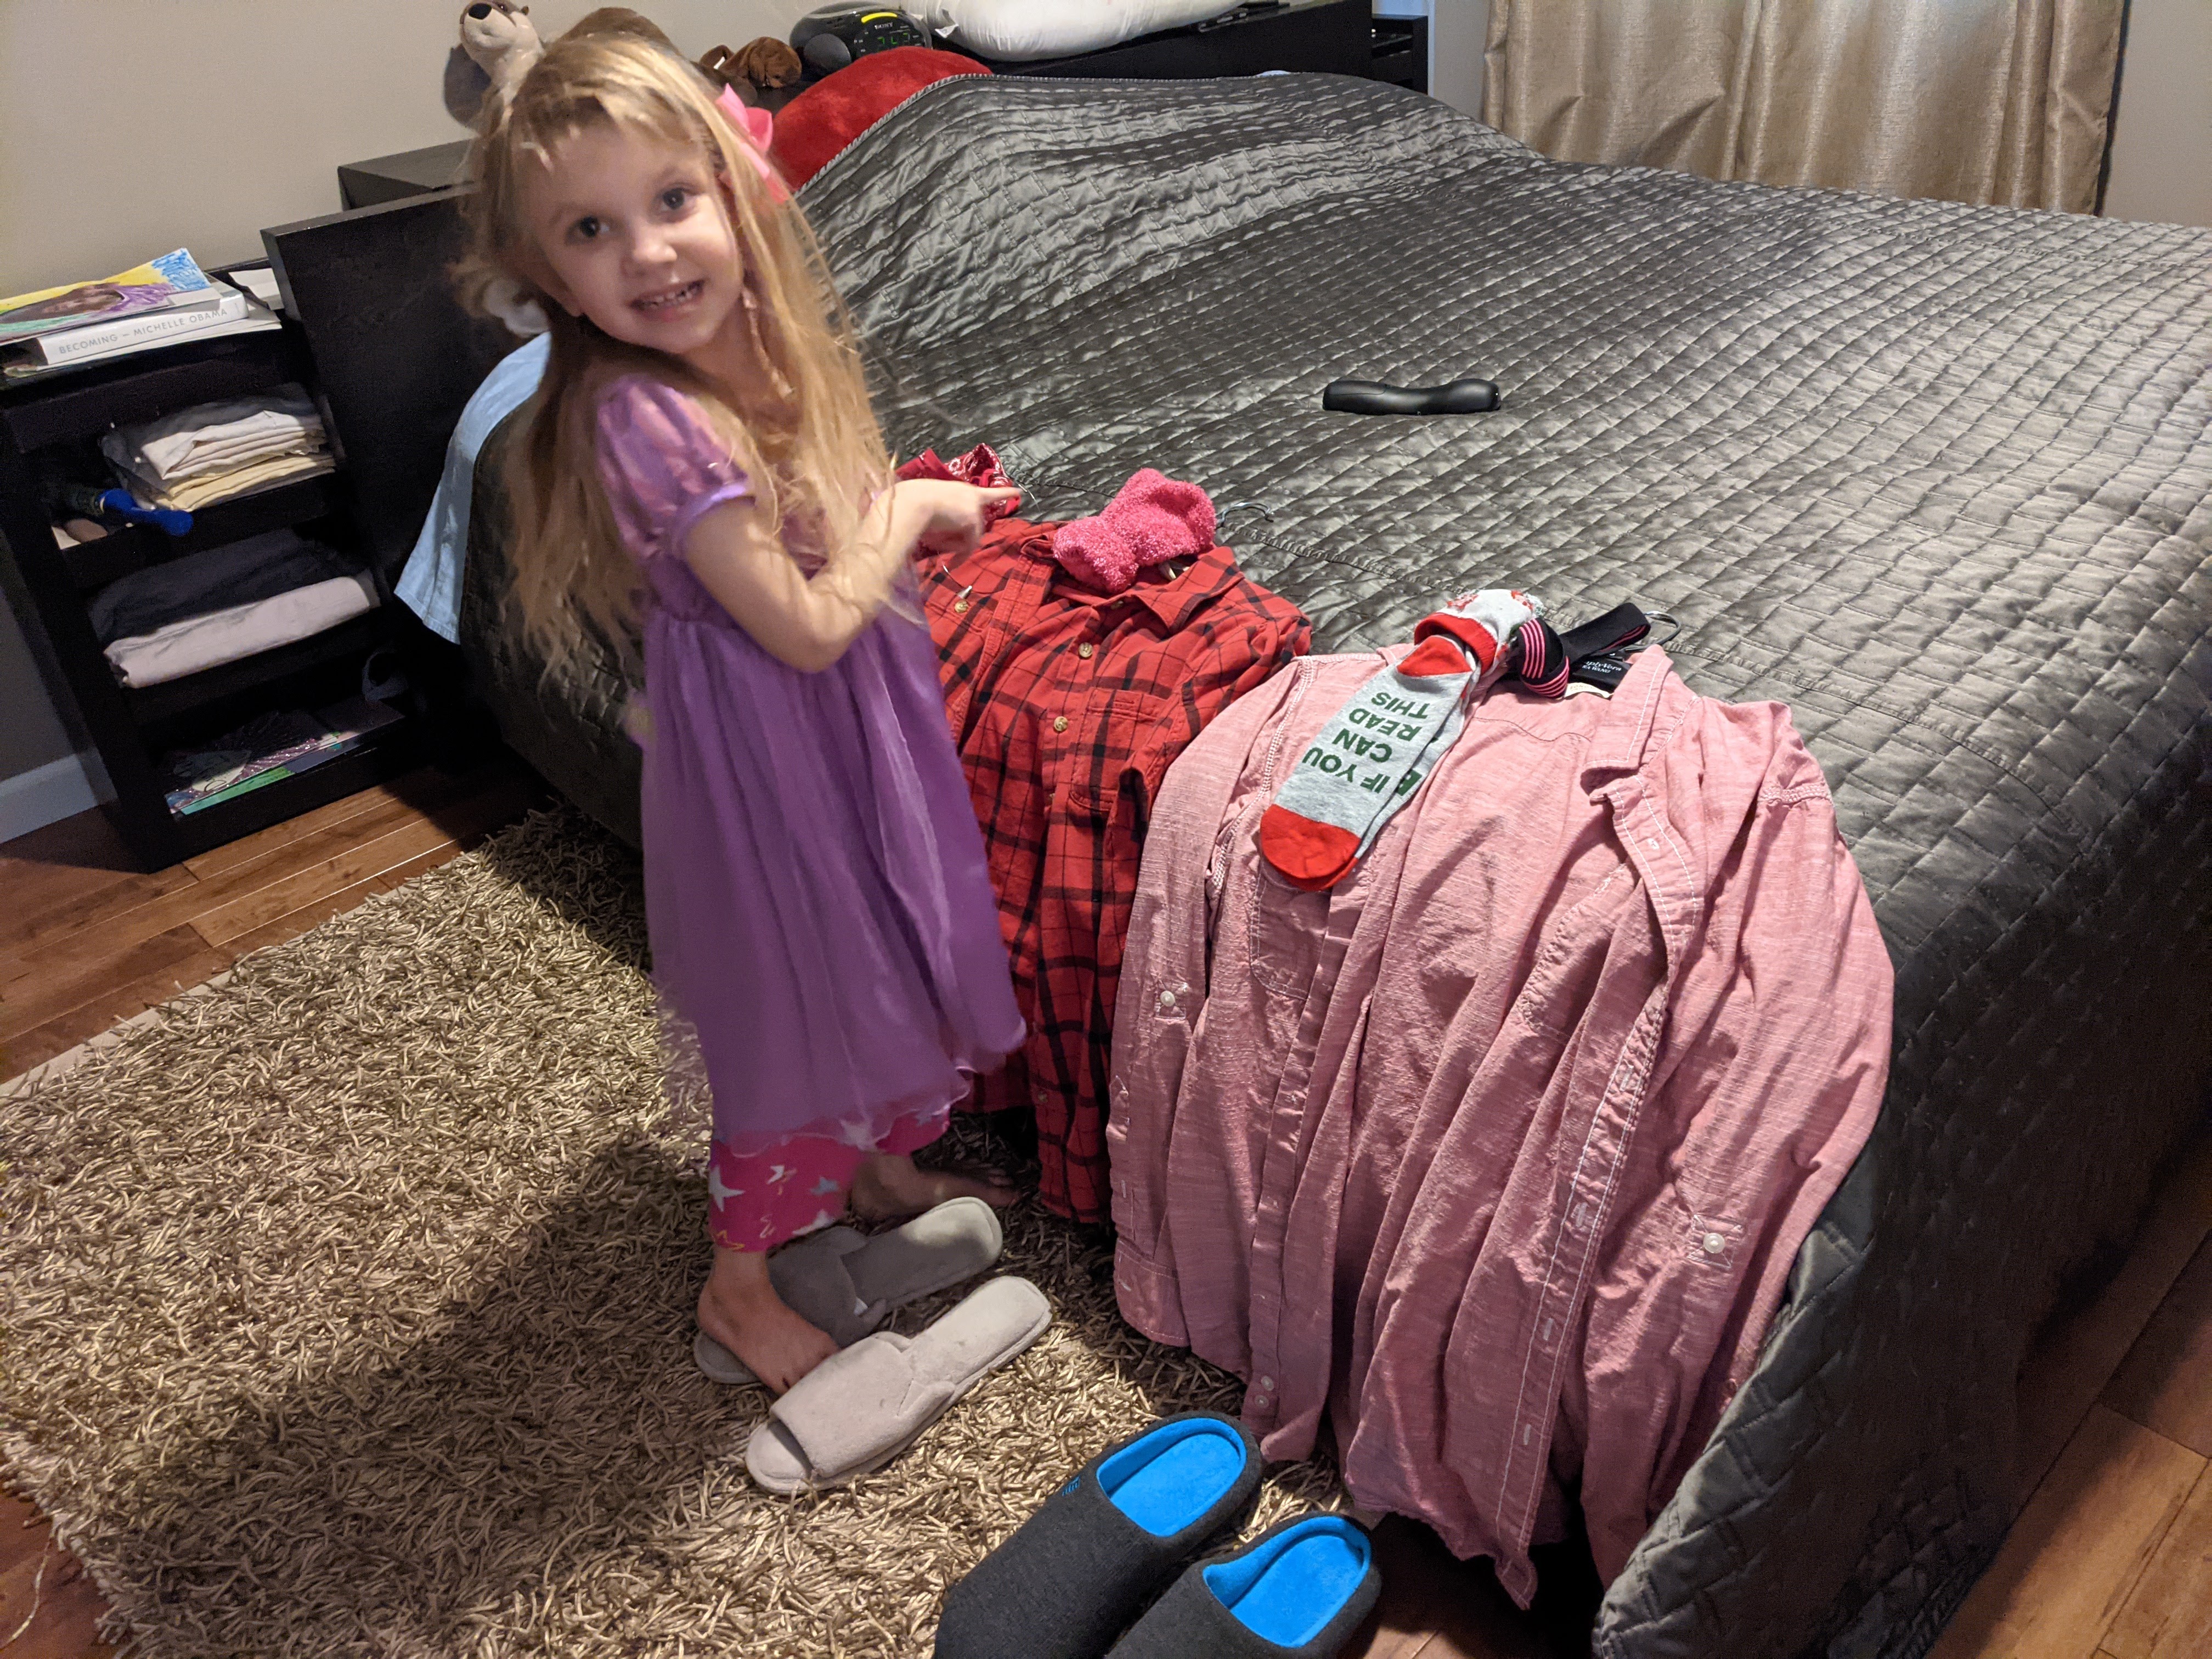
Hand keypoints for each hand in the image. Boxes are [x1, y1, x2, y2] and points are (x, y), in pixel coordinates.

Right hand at [901, 480, 1021, 557]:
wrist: (911, 502)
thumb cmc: (912, 503)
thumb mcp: (930, 511)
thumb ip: (943, 523)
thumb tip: (948, 541)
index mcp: (961, 490)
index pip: (989, 492)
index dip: (1004, 493)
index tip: (1018, 492)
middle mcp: (971, 495)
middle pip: (975, 524)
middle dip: (960, 539)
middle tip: (947, 551)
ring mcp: (974, 507)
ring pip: (971, 535)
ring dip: (955, 546)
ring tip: (938, 550)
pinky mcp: (972, 520)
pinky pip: (970, 544)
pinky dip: (962, 556)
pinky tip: (952, 564)